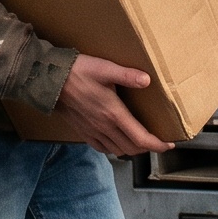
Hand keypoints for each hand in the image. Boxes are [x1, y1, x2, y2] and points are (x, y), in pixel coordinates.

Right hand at [55, 54, 171, 156]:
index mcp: (113, 113)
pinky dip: (114, 148)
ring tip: (140, 140)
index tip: (169, 144)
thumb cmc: (77, 72)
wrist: (49, 81)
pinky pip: (102, 148)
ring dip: (132, 149)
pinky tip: (116, 140)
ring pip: (118, 150)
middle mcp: (104, 127)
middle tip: (158, 140)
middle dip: (148, 147)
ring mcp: (93, 131)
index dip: (158, 145)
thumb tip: (147, 80)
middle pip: (132, 148)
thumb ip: (127, 75)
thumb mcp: (104, 68)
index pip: (141, 138)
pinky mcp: (83, 131)